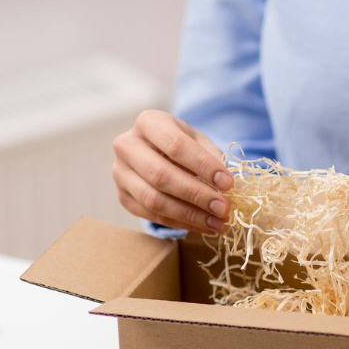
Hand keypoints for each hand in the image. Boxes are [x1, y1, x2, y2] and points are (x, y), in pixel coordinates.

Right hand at [112, 110, 233, 233]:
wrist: (155, 152)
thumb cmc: (181, 144)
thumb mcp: (198, 140)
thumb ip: (211, 158)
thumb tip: (224, 185)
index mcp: (148, 122)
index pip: (176, 146)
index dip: (204, 166)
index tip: (228, 183)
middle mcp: (127, 146)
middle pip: (161, 175)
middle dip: (196, 195)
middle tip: (223, 208)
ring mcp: (120, 173)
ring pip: (154, 200)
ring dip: (190, 215)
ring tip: (217, 223)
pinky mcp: (122, 197)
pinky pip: (151, 215)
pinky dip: (180, 223)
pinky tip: (203, 225)